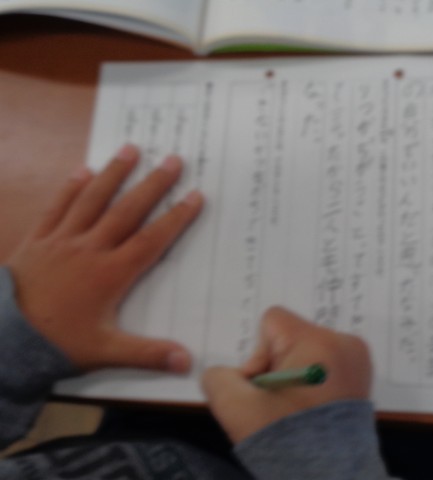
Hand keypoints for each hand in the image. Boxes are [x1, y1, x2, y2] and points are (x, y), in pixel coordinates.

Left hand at [6, 144, 202, 372]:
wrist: (4, 340)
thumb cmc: (58, 344)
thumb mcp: (105, 352)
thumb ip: (148, 353)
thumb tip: (188, 362)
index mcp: (111, 273)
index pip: (151, 240)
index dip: (176, 217)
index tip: (195, 195)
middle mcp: (90, 249)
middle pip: (127, 210)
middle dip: (152, 184)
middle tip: (173, 159)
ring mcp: (62, 240)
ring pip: (92, 200)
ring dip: (113, 174)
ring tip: (131, 149)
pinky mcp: (37, 240)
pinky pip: (57, 207)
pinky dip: (71, 188)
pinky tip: (82, 170)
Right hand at [201, 307, 371, 443]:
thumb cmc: (287, 442)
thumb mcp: (237, 409)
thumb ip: (218, 378)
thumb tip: (224, 374)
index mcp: (319, 342)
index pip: (272, 322)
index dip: (257, 355)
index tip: (264, 390)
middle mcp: (344, 342)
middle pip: (290, 337)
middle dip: (276, 367)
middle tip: (279, 403)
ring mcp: (357, 359)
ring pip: (305, 351)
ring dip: (293, 374)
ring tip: (295, 409)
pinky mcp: (361, 376)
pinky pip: (323, 364)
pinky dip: (311, 381)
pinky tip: (310, 409)